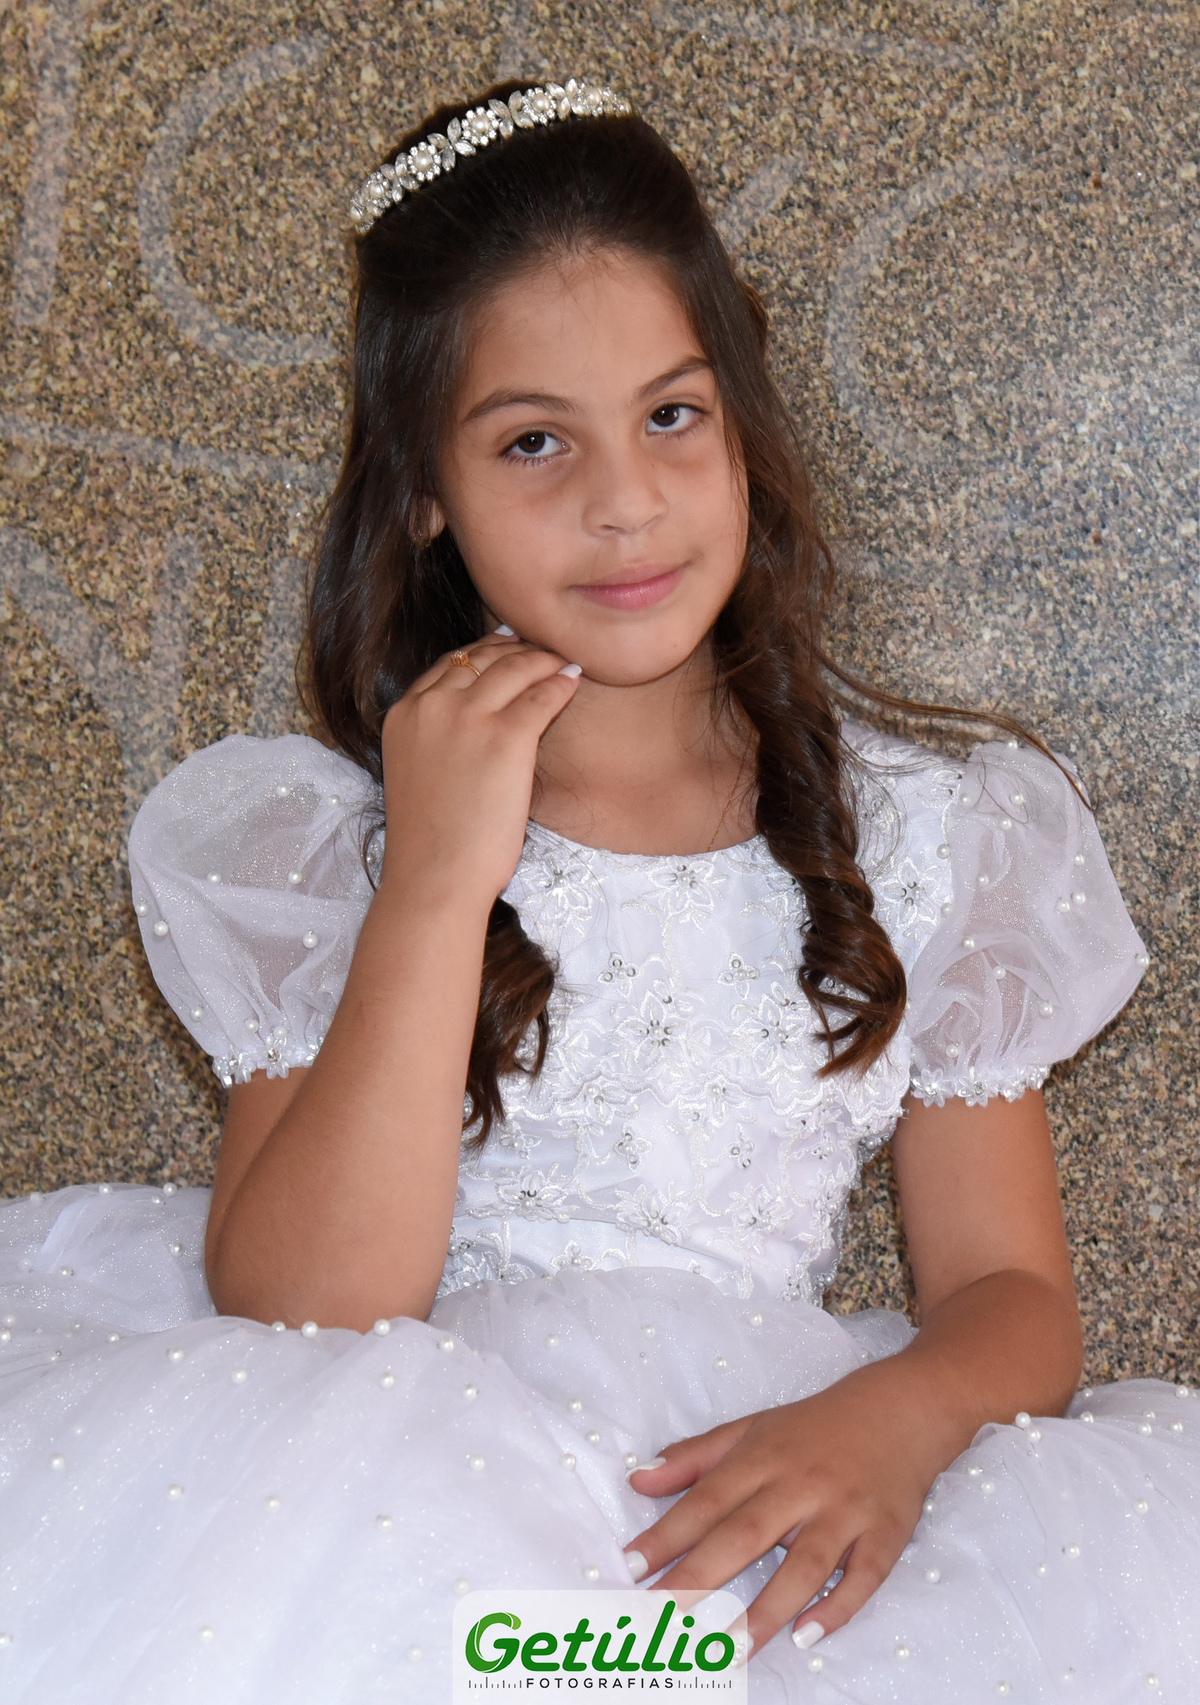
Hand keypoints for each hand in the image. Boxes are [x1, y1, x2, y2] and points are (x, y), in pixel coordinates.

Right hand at [378, 632, 579, 904]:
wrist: (434, 876)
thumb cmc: (429, 842)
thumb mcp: (417, 772)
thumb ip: (435, 739)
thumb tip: (472, 726)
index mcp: (404, 714)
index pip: (449, 665)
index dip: (483, 653)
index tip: (506, 650)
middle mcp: (432, 706)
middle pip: (482, 658)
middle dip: (515, 649)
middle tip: (541, 650)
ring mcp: (469, 717)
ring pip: (515, 667)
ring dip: (543, 660)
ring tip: (562, 662)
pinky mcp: (507, 735)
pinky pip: (543, 695)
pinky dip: (560, 684)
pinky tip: (573, 681)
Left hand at [624, 1362, 943, 1658]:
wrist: (900, 1409)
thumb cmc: (815, 1427)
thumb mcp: (751, 1429)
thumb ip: (694, 1458)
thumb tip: (637, 1479)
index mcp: (763, 1457)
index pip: (706, 1501)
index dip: (667, 1534)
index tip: (631, 1567)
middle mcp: (800, 1484)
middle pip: (746, 1533)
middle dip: (702, 1575)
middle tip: (663, 1615)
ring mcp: (845, 1511)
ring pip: (804, 1565)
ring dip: (767, 1610)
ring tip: (729, 1647)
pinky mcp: (885, 1534)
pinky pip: (863, 1577)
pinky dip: (838, 1608)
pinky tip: (808, 1637)